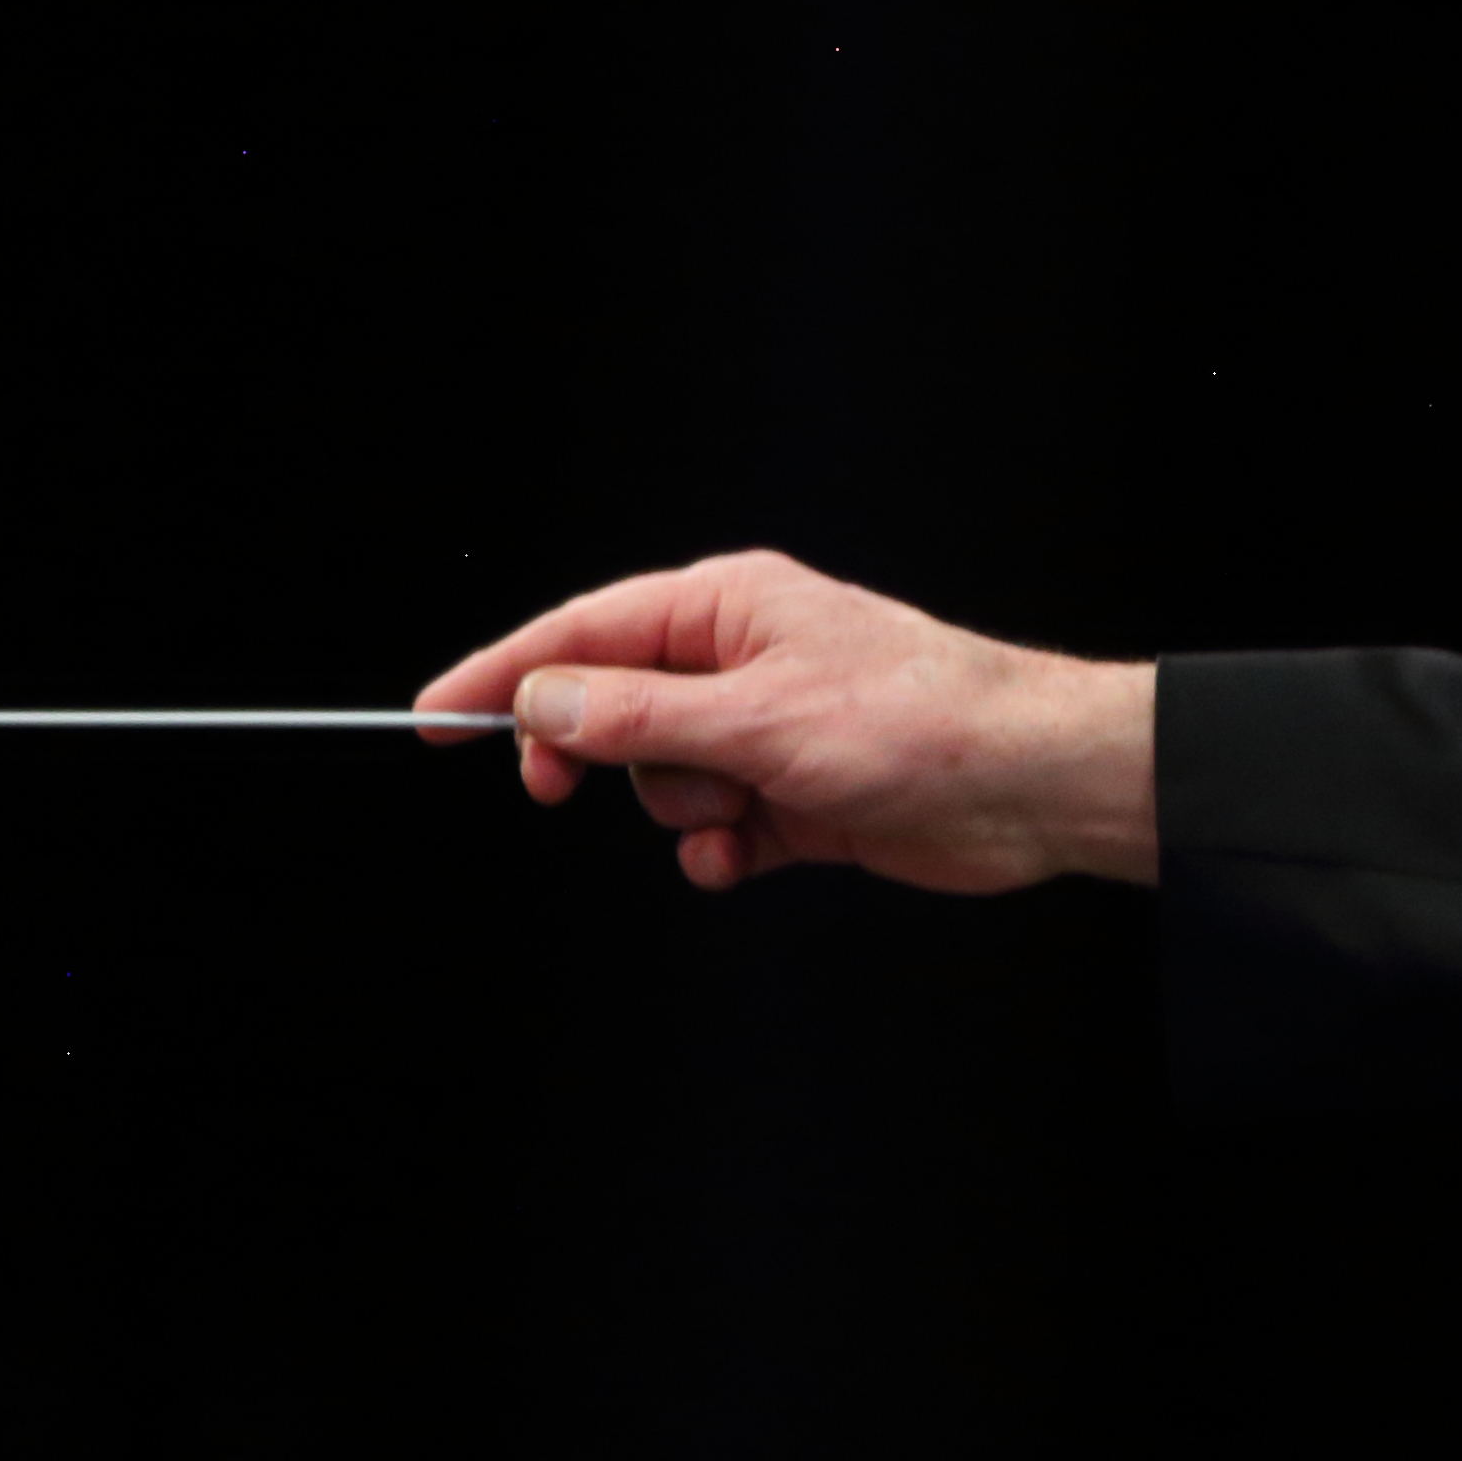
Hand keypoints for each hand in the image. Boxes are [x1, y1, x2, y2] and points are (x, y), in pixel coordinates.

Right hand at [412, 550, 1156, 894]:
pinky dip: (720, 850)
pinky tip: (749, 853)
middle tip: (553, 790)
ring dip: (682, 809)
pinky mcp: (799, 798)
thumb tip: (541, 702)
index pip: (582, 632)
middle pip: (611, 706)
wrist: (1030, 784)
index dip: (501, 674)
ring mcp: (769, 732)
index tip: (430, 718)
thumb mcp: (756, 719)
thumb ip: (639, 715)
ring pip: (663, 779)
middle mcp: (742, 661)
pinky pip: (716, 830)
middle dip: (589, 755)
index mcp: (728, 607)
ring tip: (740, 810)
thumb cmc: (918, 722)